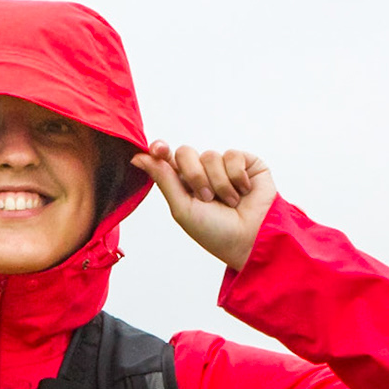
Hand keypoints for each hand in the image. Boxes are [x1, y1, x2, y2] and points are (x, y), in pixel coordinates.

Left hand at [131, 142, 275, 271]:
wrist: (250, 239)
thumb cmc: (215, 232)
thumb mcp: (182, 208)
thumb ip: (163, 179)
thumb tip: (138, 157)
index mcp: (183, 184)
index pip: (167, 159)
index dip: (160, 150)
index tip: (158, 149)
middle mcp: (202, 172)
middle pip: (186, 153)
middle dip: (194, 176)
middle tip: (206, 198)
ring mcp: (224, 166)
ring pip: (210, 156)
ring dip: (219, 184)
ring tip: (229, 203)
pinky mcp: (247, 163)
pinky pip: (233, 155)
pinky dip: (236, 177)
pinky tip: (243, 192)